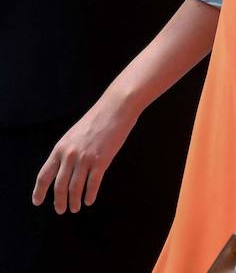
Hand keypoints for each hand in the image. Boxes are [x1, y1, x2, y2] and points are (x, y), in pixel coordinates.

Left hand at [31, 97, 137, 213]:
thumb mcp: (74, 135)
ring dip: (74, 201)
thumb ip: (67, 151)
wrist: (115, 108)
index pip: (44, 175)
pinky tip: (90, 200)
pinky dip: (90, 195)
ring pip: (75, 188)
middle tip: (61, 210)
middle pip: (59, 186)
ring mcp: (85, 159)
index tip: (38, 202)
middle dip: (59, 201)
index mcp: (60, 149)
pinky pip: (93, 183)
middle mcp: (70, 155)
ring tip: (75, 207)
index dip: (39, 191)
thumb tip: (64, 170)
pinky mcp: (101, 160)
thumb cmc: (97, 120)